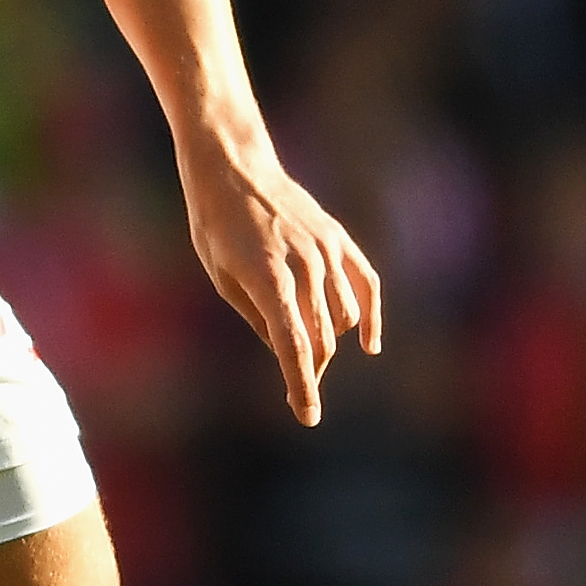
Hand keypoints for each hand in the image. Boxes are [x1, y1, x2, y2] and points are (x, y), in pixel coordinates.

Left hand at [178, 138, 382, 426]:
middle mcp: (305, 265)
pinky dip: (370, 316)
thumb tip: (287, 350)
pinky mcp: (338, 240)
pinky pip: (367, 284)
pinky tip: (369, 343)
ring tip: (305, 350)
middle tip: (296, 391)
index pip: (294, 346)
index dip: (302, 386)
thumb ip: (259, 317)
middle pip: (320, 338)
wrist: (234, 168)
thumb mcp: (222, 278)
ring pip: (342, 318)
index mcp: (269, 278)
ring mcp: (327, 251)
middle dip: (309, 370)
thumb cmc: (215, 225)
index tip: (308, 416)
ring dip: (327, 342)